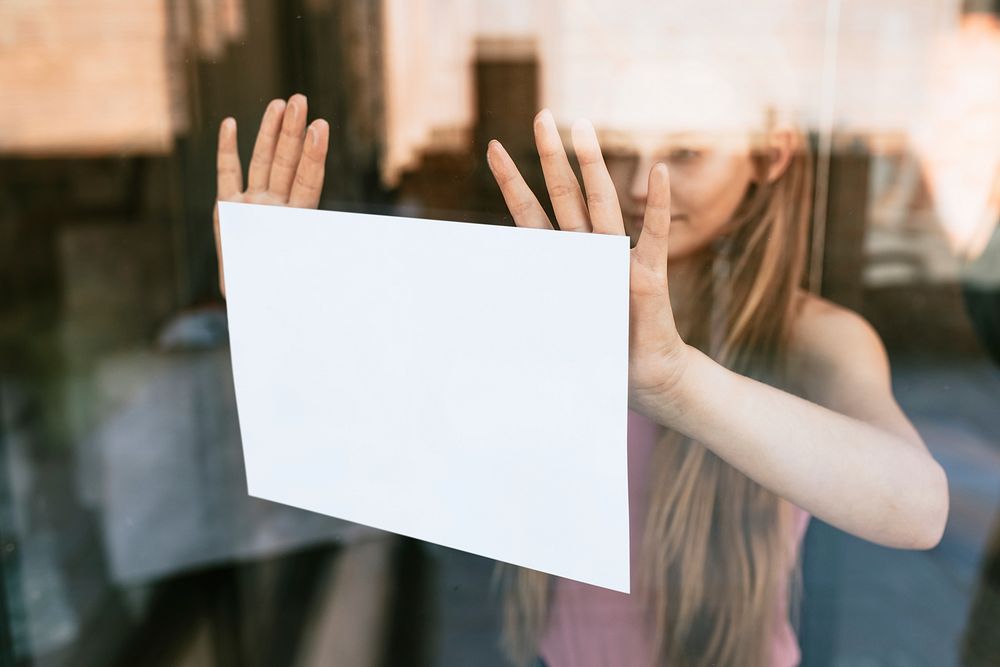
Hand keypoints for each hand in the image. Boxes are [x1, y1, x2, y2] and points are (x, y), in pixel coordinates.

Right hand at [213, 94, 329, 296]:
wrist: (249, 305)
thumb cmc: (279, 294)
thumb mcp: (306, 275)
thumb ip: (325, 259)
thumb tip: (360, 255)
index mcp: (297, 220)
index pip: (308, 180)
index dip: (314, 155)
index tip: (320, 128)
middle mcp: (276, 207)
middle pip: (286, 162)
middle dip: (292, 131)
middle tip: (300, 100)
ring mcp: (252, 205)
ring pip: (261, 162)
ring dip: (269, 132)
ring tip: (279, 103)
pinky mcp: (228, 210)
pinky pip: (227, 175)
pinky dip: (228, 149)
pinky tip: (231, 124)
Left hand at [485, 109, 690, 413]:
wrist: (644, 375)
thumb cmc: (600, 353)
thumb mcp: (552, 331)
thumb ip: (528, 311)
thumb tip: (481, 303)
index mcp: (564, 261)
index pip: (531, 214)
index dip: (512, 182)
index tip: (494, 147)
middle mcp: (590, 250)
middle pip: (567, 195)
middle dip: (553, 156)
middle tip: (543, 114)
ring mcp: (620, 259)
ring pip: (603, 205)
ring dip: (593, 166)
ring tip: (584, 128)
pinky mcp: (650, 276)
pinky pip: (653, 237)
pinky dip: (657, 207)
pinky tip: (658, 174)